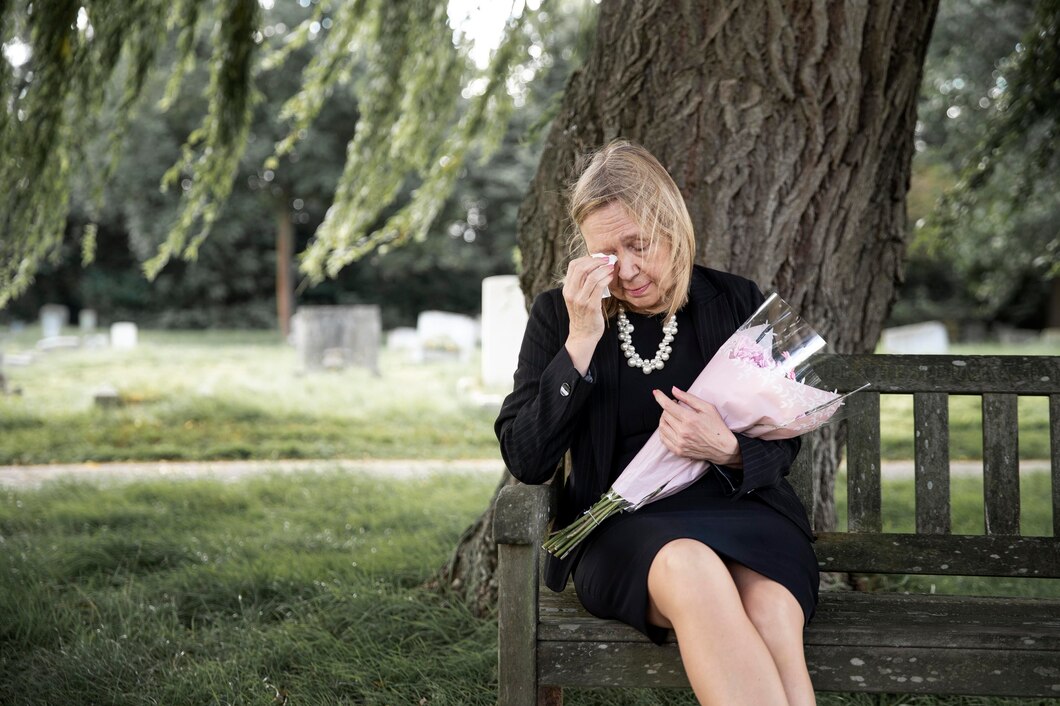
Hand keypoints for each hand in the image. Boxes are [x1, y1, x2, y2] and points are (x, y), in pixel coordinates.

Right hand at [562, 254, 614, 372]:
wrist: (583, 335)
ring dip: (604, 268)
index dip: (586, 258)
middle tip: (607, 259)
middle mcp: (571, 293)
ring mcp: (580, 300)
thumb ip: (582, 284)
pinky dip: (607, 278)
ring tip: (612, 266)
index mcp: (567, 289)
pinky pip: (599, 286)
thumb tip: (596, 266)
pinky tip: (611, 276)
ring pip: (592, 276)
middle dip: (596, 261)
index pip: (573, 266)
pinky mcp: (591, 306)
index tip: (598, 258)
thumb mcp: (578, 297)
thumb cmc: (583, 315)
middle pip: (582, 268)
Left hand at [652, 386, 741, 465]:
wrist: (723, 448)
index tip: (656, 392)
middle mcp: (683, 432)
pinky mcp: (678, 451)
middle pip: (664, 415)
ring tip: (673, 416)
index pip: (668, 406)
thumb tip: (674, 390)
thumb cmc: (717, 427)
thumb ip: (689, 398)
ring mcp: (680, 443)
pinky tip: (670, 427)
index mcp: (689, 419)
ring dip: (664, 419)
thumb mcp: (707, 407)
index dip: (660, 397)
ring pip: (662, 426)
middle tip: (675, 406)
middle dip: (667, 408)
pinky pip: (663, 439)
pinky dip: (663, 431)